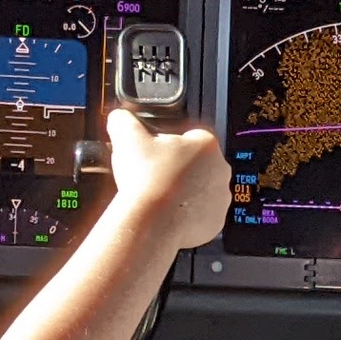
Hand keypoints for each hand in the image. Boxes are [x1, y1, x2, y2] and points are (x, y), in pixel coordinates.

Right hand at [102, 105, 230, 246]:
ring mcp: (220, 198)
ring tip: (159, 195)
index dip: (169, 144)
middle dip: (178, 168)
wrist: (151, 221)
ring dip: (183, 191)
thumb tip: (119, 118)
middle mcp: (220, 170)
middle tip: (154, 175)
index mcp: (206, 144)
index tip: (155, 153)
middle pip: (197, 164)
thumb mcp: (127, 138)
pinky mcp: (216, 221)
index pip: (190, 136)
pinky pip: (201, 215)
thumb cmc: (145, 179)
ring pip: (200, 190)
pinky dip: (186, 215)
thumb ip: (124, 121)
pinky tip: (167, 212)